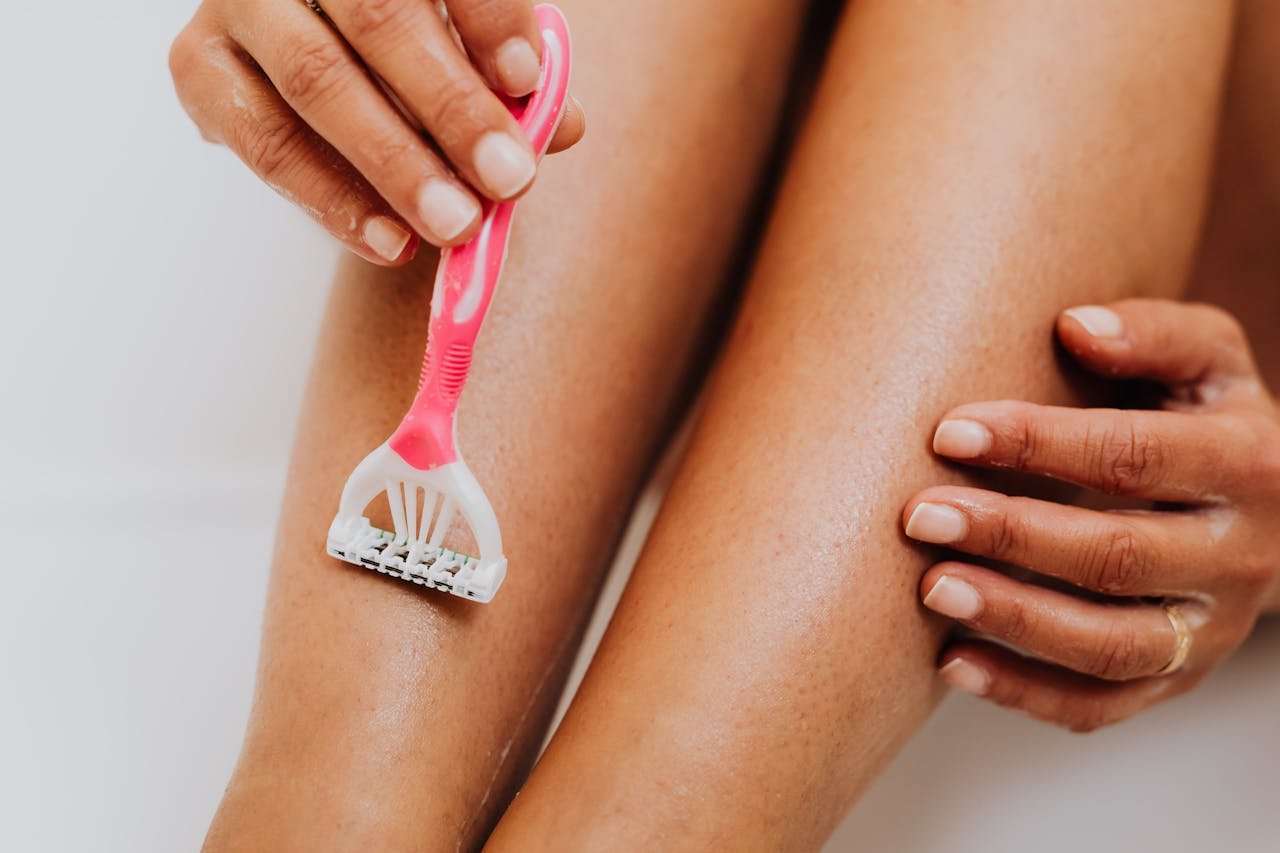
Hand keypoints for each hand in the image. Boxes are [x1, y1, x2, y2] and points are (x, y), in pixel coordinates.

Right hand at [169, 0, 584, 263]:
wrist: (319, 57)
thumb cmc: (410, 52)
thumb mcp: (467, 52)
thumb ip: (512, 79)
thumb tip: (561, 125)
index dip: (487, 16)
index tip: (527, 78)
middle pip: (379, 16)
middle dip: (452, 106)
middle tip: (508, 179)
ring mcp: (241, 2)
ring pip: (317, 79)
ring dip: (395, 163)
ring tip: (457, 225)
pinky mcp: (197, 65)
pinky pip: (264, 141)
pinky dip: (331, 199)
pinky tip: (389, 240)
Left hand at [902, 299, 1279, 731]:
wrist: (1267, 507)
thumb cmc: (1202, 416)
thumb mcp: (1204, 358)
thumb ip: (1149, 334)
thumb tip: (1073, 326)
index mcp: (1246, 464)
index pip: (1133, 456)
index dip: (1038, 444)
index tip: (949, 433)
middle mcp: (1241, 556)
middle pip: (1117, 556)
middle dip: (1011, 535)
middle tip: (920, 515)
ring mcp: (1211, 631)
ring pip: (1110, 646)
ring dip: (1014, 621)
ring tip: (930, 588)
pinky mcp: (1176, 680)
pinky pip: (1100, 707)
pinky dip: (1024, 693)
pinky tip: (950, 663)